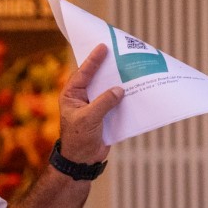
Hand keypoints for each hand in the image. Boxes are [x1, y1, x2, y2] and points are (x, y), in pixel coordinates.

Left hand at [58, 44, 123, 162]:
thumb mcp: (89, 118)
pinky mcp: (105, 115)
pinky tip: (136, 89)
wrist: (82, 161)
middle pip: (96, 78)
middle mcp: (82, 98)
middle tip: (119, 51)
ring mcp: (94, 106)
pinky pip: (116, 102)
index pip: (83, 73)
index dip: (93, 60)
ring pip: (108, 89)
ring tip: (131, 68)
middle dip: (107, 66)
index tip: (102, 47)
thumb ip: (104, 102)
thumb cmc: (78, 138)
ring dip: (118, 81)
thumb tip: (120, 89)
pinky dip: (125, 97)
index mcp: (71, 95)